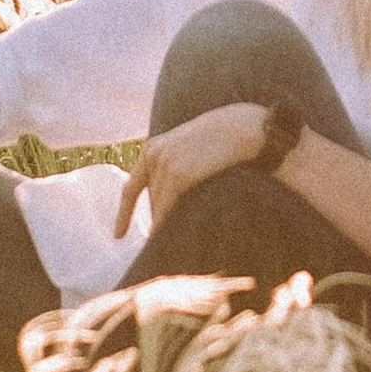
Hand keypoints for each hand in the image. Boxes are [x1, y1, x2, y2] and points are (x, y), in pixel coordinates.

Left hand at [114, 102, 267, 237]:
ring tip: (179, 240)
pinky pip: (167, 211)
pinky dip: (167, 227)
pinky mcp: (178, 175)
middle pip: (152, 201)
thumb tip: (172, 197)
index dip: (124, 213)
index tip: (118, 235)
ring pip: (159, 208)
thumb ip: (179, 164)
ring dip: (167, 224)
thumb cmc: (231, 136)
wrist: (252, 130)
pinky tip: (171, 241)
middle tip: (168, 240)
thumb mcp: (195, 145)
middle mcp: (155, 154)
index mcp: (155, 147)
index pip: (133, 187)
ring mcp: (165, 164)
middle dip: (159, 218)